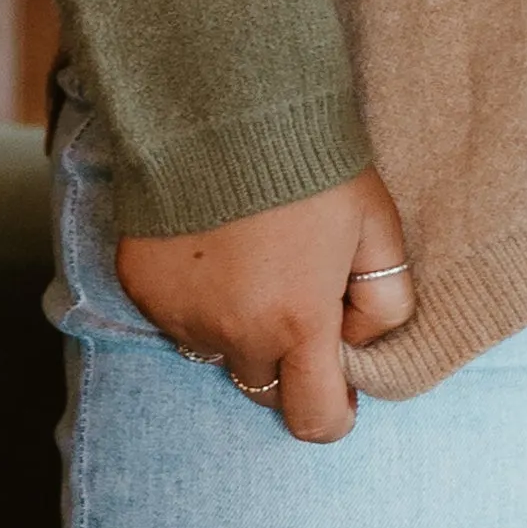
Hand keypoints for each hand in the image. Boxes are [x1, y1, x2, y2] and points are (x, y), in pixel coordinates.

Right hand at [116, 170, 415, 442]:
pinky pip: (174, 316)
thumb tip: (358, 344)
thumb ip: (385, 302)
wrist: (221, 106)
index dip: (333, 411)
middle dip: (285, 361)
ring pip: (216, 351)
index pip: (315, 421)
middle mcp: (233, 333)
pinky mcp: (141, 287)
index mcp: (297, 325)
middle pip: (263, 387)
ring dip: (236, 328)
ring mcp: (180, 314)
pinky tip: (209, 245)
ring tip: (250, 263)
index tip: (338, 384)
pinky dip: (194, 297)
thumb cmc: (311, 164)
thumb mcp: (378, 227)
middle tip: (295, 300)